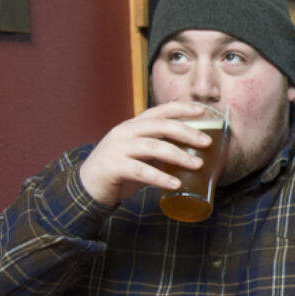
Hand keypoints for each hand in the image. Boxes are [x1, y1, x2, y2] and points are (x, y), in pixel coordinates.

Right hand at [78, 101, 214, 206]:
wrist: (87, 186)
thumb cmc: (119, 169)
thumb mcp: (140, 155)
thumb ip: (160, 151)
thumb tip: (192, 154)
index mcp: (133, 126)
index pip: (159, 111)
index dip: (181, 109)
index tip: (202, 110)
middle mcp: (125, 132)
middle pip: (160, 125)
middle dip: (186, 132)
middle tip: (207, 142)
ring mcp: (118, 148)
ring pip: (153, 147)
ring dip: (178, 155)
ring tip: (198, 164)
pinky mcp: (113, 167)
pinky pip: (141, 171)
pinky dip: (161, 177)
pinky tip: (176, 184)